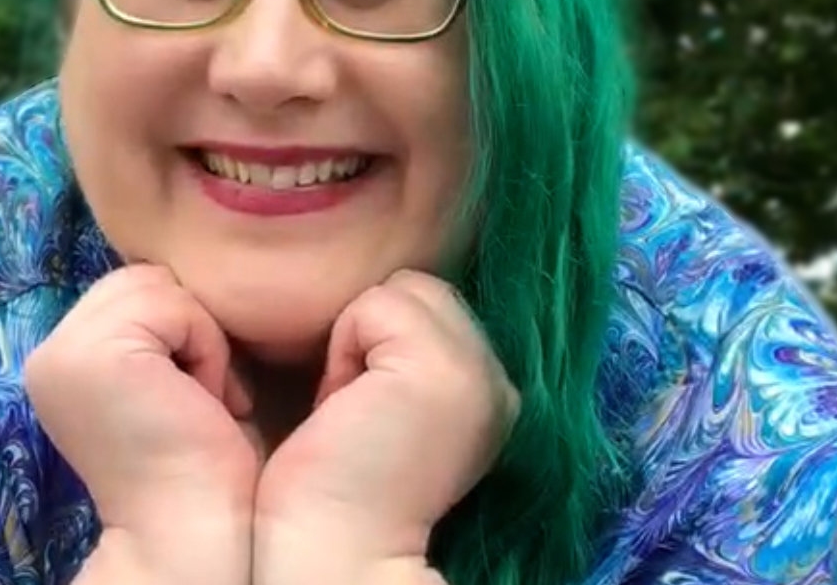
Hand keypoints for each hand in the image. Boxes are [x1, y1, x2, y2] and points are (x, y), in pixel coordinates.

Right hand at [24, 263, 259, 583]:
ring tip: (201, 395)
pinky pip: (177, 305)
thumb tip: (177, 272)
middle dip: (187, 325)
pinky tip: (205, 399)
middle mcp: (48, 350)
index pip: (132, 288)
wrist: (190, 524)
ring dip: (200, 336)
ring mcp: (63, 350)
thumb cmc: (196, 453)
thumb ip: (150, 322)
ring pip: (161, 286)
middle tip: (200, 392)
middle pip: (144, 279)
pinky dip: (207, 347)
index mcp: (61, 355)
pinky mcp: (94, 352)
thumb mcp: (163, 367)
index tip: (193, 390)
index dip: (177, 325)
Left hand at [254, 270, 518, 584]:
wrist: (335, 548)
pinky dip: (345, 347)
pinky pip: (374, 304)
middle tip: (358, 405)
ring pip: (400, 290)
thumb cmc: (338, 473)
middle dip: (375, 334)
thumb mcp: (388, 389)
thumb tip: (388, 294)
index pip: (434, 304)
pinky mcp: (442, 367)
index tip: (368, 405)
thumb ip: (406, 344)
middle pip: (419, 288)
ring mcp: (478, 369)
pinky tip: (346, 404)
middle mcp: (500, 377)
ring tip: (354, 404)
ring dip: (360, 339)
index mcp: (492, 387)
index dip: (386, 339)